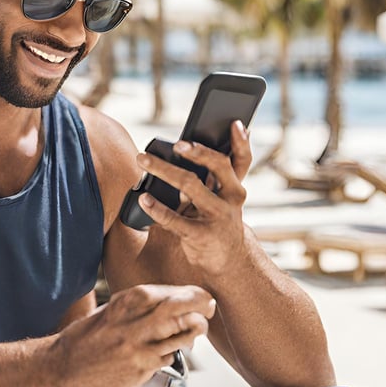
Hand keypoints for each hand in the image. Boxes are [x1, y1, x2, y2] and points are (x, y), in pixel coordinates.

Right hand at [52, 284, 214, 386]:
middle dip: (201, 306)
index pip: (170, 291)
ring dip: (195, 331)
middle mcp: (134, 319)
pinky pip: (170, 356)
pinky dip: (175, 352)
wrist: (63, 368)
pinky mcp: (141, 368)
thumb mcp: (111, 311)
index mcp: (126, 301)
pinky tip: (172, 350)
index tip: (200, 298)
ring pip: (182, 333)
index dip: (191, 294)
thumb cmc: (87, 339)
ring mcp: (138, 345)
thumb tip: (171, 302)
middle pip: (181, 307)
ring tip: (196, 330)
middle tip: (208, 309)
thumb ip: (138, 307)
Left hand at [137, 121, 250, 276]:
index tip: (235, 123)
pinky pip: (176, 220)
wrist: (228, 263)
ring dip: (164, 170)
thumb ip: (212, 175)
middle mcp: (231, 199)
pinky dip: (157, 208)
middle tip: (177, 144)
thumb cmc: (216, 219)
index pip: (242, 160)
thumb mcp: (221, 197)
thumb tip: (186, 145)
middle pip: (218, 167)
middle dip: (198, 152)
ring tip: (143, 160)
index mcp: (235, 186)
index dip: (241, 142)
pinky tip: (143, 199)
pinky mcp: (201, 236)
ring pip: (191, 187)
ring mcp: (218, 217)